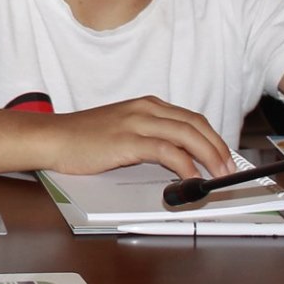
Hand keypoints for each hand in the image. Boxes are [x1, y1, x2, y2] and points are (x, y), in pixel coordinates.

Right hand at [39, 96, 233, 178]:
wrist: (53, 138)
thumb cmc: (83, 138)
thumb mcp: (122, 130)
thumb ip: (149, 137)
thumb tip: (178, 159)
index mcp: (146, 105)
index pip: (191, 119)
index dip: (213, 138)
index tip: (224, 156)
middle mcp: (145, 109)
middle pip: (195, 124)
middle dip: (218, 147)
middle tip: (229, 168)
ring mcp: (136, 123)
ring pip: (186, 135)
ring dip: (209, 156)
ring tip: (218, 175)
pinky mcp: (127, 141)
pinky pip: (166, 152)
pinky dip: (184, 165)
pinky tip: (192, 177)